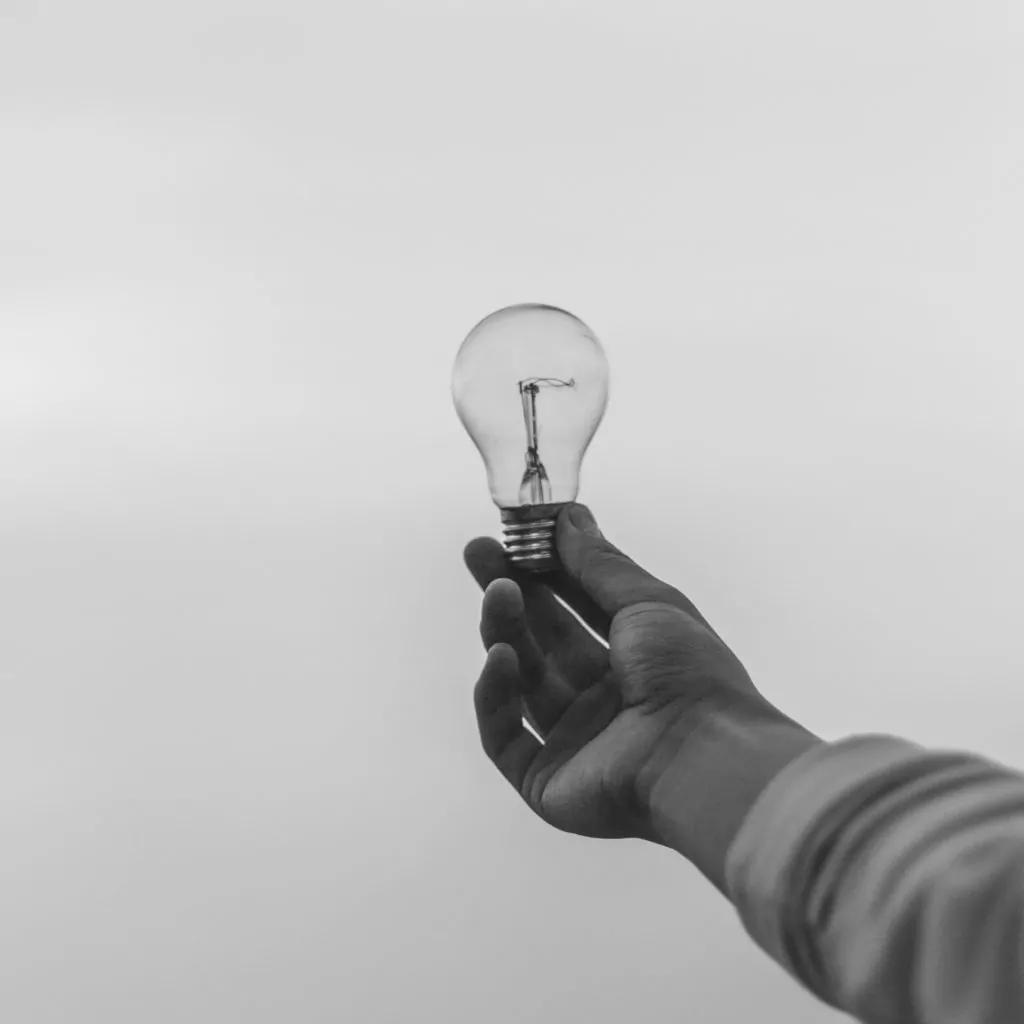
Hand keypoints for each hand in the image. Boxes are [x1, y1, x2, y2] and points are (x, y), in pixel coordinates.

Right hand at [464, 503, 771, 843]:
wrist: (702, 758)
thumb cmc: (690, 674)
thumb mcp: (648, 603)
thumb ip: (599, 563)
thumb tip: (568, 517)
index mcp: (634, 659)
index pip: (576, 607)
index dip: (543, 571)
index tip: (513, 535)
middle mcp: (602, 699)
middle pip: (542, 639)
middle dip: (510, 593)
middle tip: (478, 554)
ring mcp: (574, 740)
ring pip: (521, 680)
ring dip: (504, 632)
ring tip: (498, 593)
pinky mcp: (546, 780)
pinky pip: (504, 735)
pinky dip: (496, 695)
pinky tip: (500, 657)